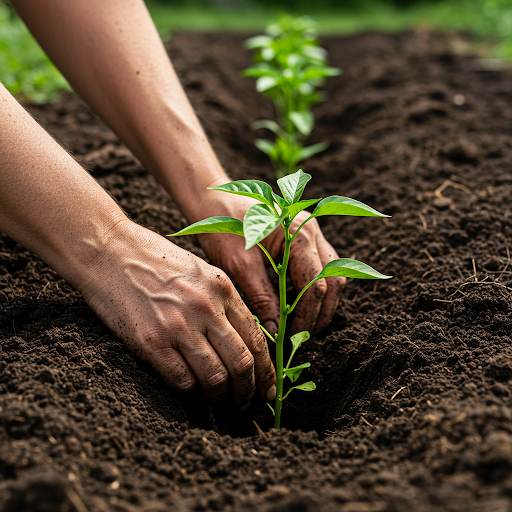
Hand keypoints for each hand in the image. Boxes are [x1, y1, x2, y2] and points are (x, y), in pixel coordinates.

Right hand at [76, 220, 275, 408]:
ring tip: (219, 405)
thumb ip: (223, 302)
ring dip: (221, 399)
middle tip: (246, 406)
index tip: (267, 389)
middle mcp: (206, 308)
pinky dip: (191, 395)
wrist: (109, 249)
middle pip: (242, 363)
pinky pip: (181, 381)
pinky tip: (191, 395)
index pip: (256, 340)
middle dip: (249, 392)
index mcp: (223, 289)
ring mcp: (178, 325)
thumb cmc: (154, 260)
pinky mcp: (151, 341)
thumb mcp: (201, 271)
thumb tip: (241, 340)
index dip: (266, 371)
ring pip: (215, 378)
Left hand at [194, 192, 345, 336]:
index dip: (307, 316)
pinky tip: (295, 304)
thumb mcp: (240, 266)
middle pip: (332, 280)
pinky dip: (312, 287)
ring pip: (330, 273)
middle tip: (302, 336)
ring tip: (301, 324)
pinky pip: (318, 265)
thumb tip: (277, 332)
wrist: (212, 200)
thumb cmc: (223, 226)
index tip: (292, 337)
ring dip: (320, 301)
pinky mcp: (303, 236)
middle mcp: (312, 231)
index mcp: (300, 235)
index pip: (316, 285)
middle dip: (320, 312)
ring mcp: (310, 231)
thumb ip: (262, 298)